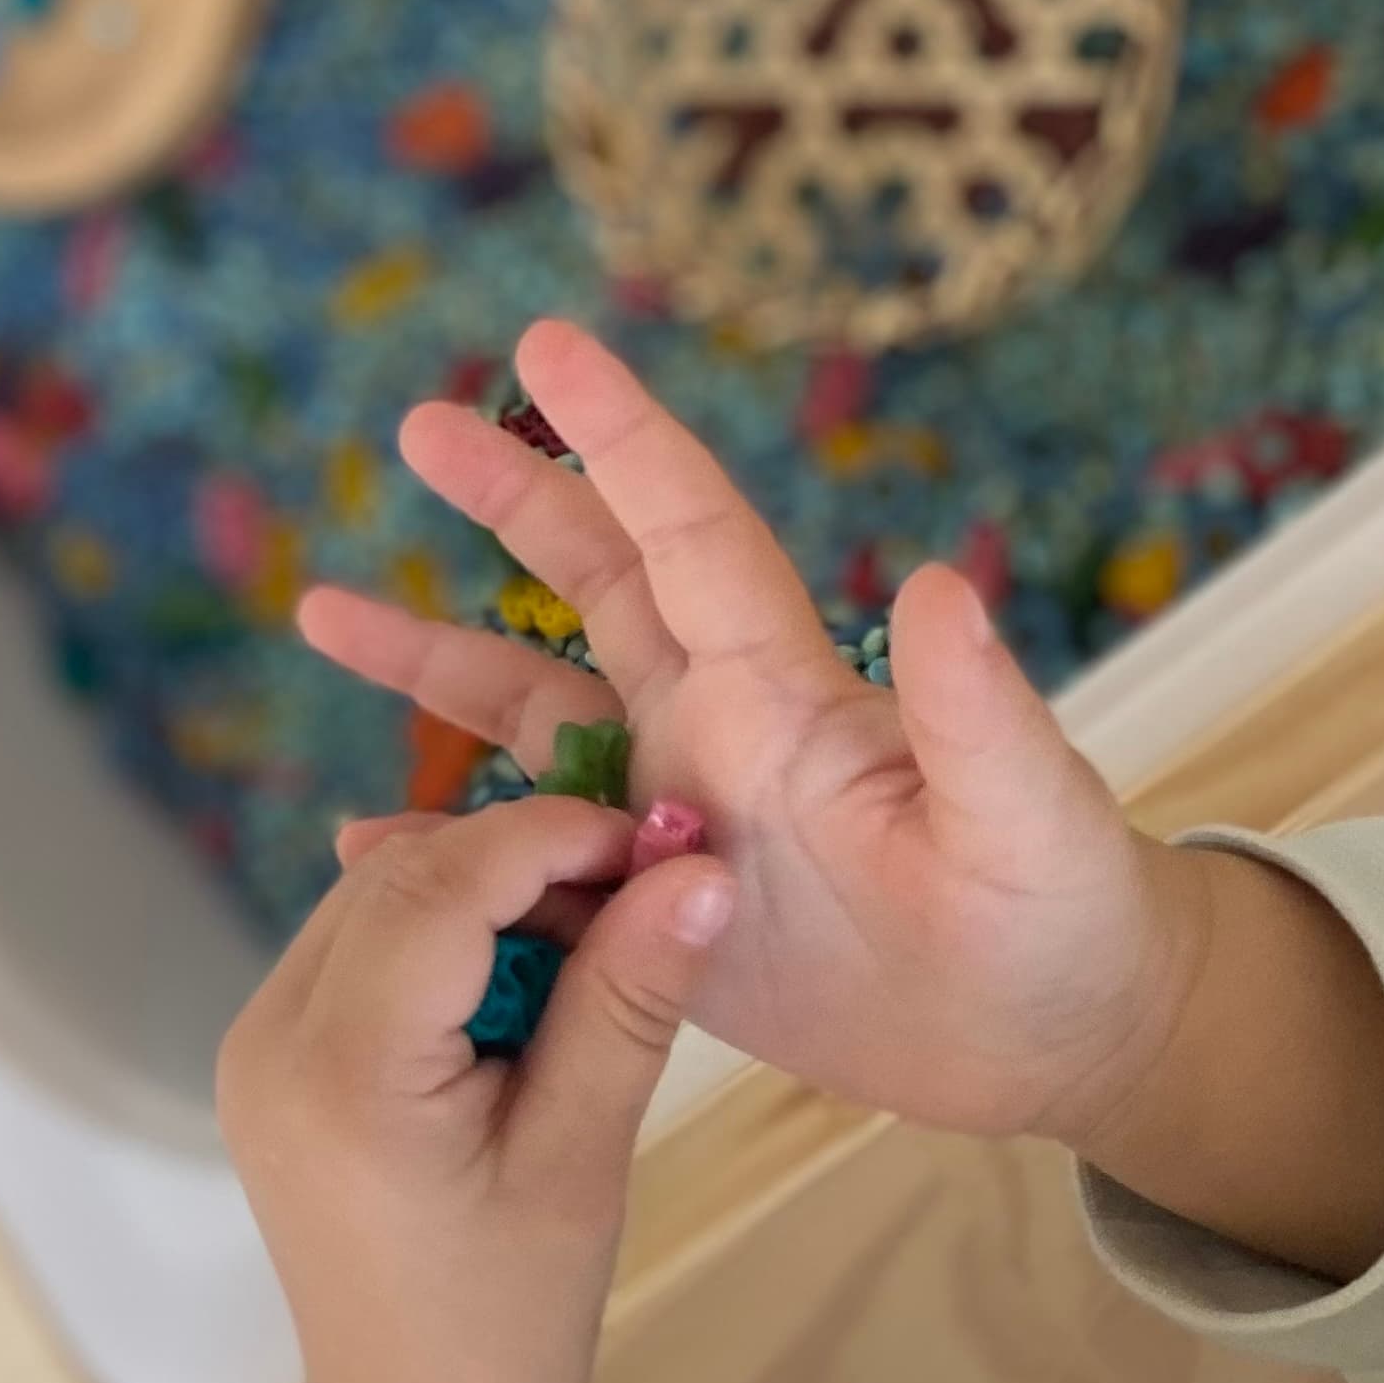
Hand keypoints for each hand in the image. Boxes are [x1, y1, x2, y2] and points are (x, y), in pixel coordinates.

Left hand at [216, 792, 734, 1382]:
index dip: (549, 838)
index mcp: (345, 1075)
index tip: (656, 844)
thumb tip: (703, 872)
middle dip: (521, 861)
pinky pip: (357, 945)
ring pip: (377, 898)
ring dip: (483, 894)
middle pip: (400, 878)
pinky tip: (517, 989)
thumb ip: (628, 1002)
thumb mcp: (582, 1155)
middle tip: (636, 901)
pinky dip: (442, 936)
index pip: (440, 887)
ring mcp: (255, 1046)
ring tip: (586, 956)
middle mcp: (271, 1041)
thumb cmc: (512, 1316)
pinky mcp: (268, 1059)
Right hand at [298, 319, 1209, 1146]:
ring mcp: (682, 819)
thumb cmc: (1058, 914)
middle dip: (513, 499)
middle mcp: (721, 733)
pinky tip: (363, 845)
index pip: (689, 536)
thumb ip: (977, 712)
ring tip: (325, 610)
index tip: (547, 345)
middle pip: (595, 588)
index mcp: (789, 693)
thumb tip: (945, 582)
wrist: (1047, 1037)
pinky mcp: (660, 914)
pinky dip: (446, 850)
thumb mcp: (1028, 813)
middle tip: (420, 425)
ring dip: (438, 663)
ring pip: (536, 719)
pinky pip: (531, 863)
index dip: (620, 439)